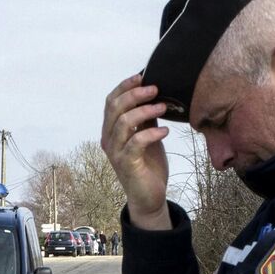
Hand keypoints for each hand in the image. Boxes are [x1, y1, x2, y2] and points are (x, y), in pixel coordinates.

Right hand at [100, 73, 171, 229]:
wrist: (149, 197)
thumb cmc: (148, 166)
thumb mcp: (149, 136)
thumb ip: (147, 118)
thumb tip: (156, 95)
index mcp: (111, 130)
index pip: (111, 101)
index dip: (124, 86)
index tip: (142, 76)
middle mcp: (109, 139)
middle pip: (115, 108)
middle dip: (135, 94)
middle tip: (155, 88)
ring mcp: (116, 152)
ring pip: (124, 122)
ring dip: (145, 111)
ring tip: (163, 107)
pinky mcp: (126, 164)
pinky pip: (136, 142)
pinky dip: (152, 133)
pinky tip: (165, 131)